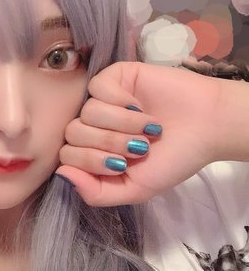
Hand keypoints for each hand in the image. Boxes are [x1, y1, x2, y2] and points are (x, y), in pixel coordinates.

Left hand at [56, 61, 227, 206]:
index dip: (92, 162)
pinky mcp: (115, 77)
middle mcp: (93, 127)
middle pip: (73, 134)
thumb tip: (61, 176)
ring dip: (121, 125)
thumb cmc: (172, 160)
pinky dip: (120, 102)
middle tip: (139, 147)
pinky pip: (97, 88)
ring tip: (148, 129)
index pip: (66, 157)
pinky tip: (141, 107)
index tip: (123, 165)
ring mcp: (102, 101)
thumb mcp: (134, 189)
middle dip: (108, 144)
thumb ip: (96, 193)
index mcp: (93, 154)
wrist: (208, 129)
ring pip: (87, 112)